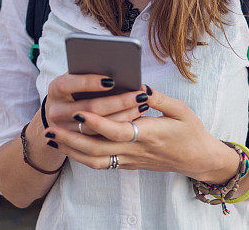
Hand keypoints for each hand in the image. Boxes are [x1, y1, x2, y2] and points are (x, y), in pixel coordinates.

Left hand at [42, 86, 236, 181]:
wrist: (198, 159)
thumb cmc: (191, 131)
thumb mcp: (180, 110)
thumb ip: (158, 98)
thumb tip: (138, 85)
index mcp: (149, 135)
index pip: (117, 131)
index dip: (97, 123)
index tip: (79, 112)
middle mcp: (136, 150)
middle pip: (97, 150)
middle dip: (72, 140)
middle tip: (50, 128)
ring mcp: (131, 160)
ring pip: (95, 160)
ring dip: (71, 150)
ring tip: (53, 137)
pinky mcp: (129, 164)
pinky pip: (101, 163)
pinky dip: (82, 156)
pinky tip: (69, 146)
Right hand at [45, 74, 149, 135]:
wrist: (60, 112)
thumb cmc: (75, 86)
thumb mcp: (77, 76)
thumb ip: (90, 71)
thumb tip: (114, 68)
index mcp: (56, 88)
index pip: (70, 84)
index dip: (89, 82)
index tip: (111, 80)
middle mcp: (56, 110)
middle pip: (89, 108)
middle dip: (117, 101)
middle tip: (139, 94)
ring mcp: (64, 130)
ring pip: (98, 127)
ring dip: (123, 115)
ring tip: (142, 104)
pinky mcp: (76, 143)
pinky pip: (100, 138)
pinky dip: (120, 127)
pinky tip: (136, 116)